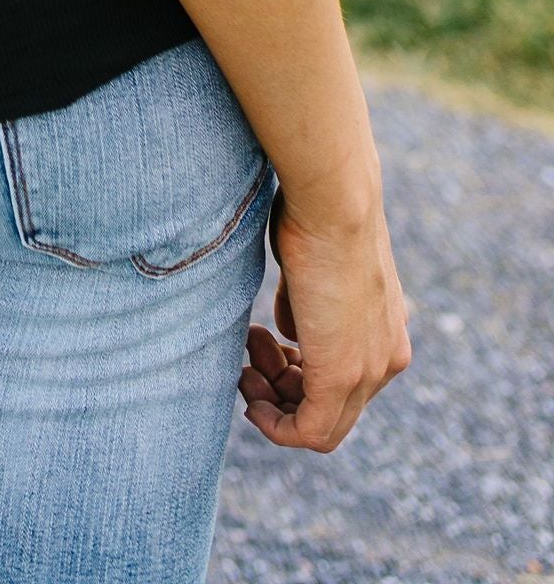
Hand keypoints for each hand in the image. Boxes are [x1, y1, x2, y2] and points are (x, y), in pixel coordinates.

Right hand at [239, 188, 412, 452]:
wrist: (334, 202)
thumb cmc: (316, 216)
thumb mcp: (311, 270)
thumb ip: (304, 308)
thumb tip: (287, 335)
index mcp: (387, 332)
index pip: (345, 380)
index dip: (297, 373)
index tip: (262, 345)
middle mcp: (387, 359)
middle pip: (334, 408)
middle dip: (282, 390)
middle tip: (249, 353)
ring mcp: (370, 371)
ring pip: (323, 424)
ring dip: (274, 404)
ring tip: (246, 361)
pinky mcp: (342, 377)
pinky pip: (312, 431)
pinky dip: (278, 427)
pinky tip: (252, 405)